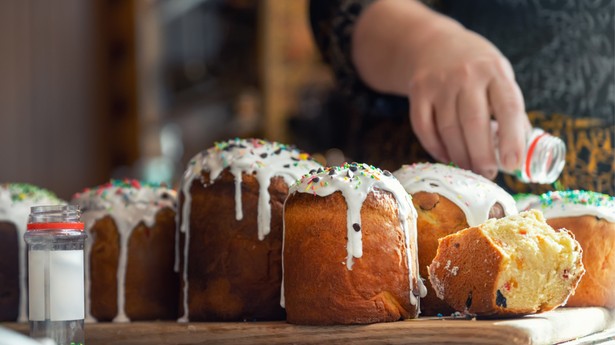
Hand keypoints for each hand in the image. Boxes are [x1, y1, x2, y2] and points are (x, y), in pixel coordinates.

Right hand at [352, 0, 530, 178]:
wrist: (434, 45)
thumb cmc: (476, 69)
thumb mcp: (499, 77)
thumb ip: (509, 110)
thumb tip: (523, 153)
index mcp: (495, 71)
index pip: (508, 107)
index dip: (512, 138)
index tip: (513, 164)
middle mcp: (466, 75)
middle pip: (474, 122)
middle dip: (482, 155)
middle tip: (488, 174)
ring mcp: (439, 83)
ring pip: (448, 129)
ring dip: (460, 156)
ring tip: (470, 170)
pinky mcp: (418, 92)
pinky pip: (424, 128)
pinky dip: (436, 148)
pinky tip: (447, 157)